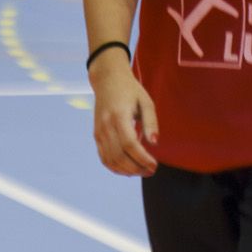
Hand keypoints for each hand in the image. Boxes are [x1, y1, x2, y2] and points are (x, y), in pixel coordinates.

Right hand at [91, 56, 158, 176]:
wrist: (107, 80)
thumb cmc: (130, 90)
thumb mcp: (146, 101)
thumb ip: (151, 122)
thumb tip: (155, 143)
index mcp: (119, 115)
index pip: (129, 144)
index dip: (142, 158)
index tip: (154, 165)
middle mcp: (106, 125)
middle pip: (119, 155)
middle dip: (137, 168)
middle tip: (151, 171)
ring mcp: (99, 131)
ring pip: (110, 160)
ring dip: (127, 171)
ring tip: (142, 171)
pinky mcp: (96, 135)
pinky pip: (104, 157)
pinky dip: (115, 167)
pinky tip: (128, 169)